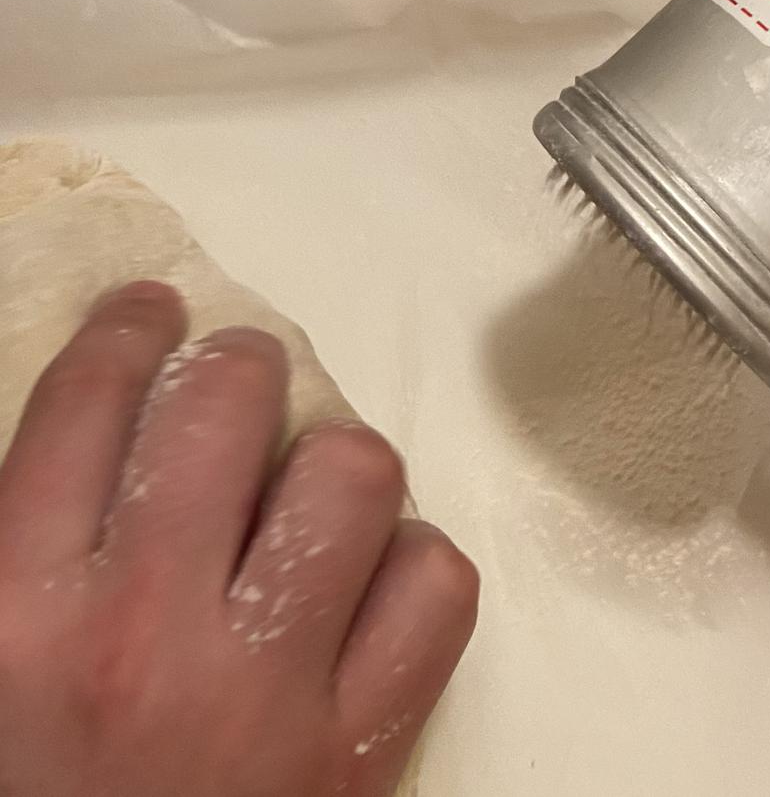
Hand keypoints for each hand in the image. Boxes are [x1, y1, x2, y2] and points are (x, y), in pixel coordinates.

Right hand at [0, 281, 477, 796]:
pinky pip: (436, 586)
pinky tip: (372, 580)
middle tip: (238, 380)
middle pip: (224, 411)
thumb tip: (83, 441)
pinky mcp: (356, 750)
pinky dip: (415, 564)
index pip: (79, 412)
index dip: (125, 334)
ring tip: (309, 491)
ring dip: (336, 463)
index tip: (152, 310)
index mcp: (14, 620)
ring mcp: (263, 693)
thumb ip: (25, 552)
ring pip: (353, 475)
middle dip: (236, 369)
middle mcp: (141, 637)